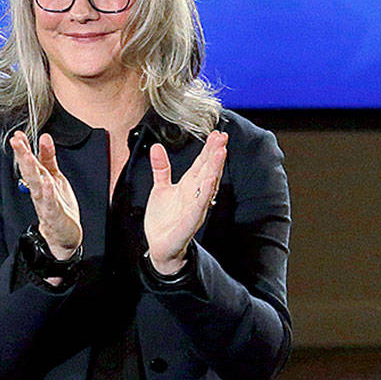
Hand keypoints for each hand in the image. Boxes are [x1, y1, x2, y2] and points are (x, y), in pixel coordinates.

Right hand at [10, 130, 80, 259]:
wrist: (63, 236)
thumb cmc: (58, 207)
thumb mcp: (55, 178)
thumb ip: (49, 159)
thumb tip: (45, 138)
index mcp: (40, 182)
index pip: (30, 163)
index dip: (24, 149)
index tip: (17, 135)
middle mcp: (39, 192)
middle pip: (29, 172)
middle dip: (23, 156)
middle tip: (16, 141)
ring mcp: (45, 204)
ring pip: (36, 186)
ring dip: (31, 171)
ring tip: (27, 156)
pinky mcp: (54, 215)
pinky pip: (50, 203)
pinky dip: (48, 193)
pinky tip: (47, 182)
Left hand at [145, 130, 227, 274]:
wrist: (160, 246)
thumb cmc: (165, 218)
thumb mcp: (161, 188)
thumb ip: (161, 168)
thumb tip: (157, 147)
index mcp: (189, 186)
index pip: (202, 164)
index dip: (209, 149)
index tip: (217, 134)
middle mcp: (195, 196)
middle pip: (208, 171)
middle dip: (215, 154)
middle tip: (223, 137)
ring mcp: (194, 209)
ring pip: (207, 187)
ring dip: (214, 169)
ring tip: (220, 153)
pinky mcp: (188, 223)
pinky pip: (198, 207)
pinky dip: (203, 194)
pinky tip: (208, 181)